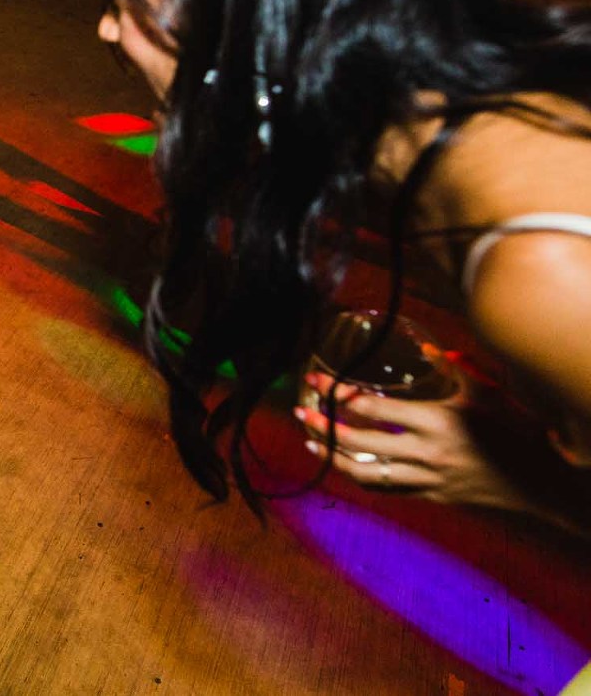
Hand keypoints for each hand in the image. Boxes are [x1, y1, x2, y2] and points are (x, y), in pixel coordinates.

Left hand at [294, 373, 527, 509]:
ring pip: (366, 472)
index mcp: (437, 421)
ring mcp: (428, 478)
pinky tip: (342, 465)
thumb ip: (453, 367)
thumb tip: (427, 347)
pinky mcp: (432, 496)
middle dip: (324, 427)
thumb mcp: (484, 391)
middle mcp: (427, 452)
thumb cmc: (514, 428)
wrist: (541, 479)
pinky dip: (360, 477)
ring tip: (310, 442)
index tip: (316, 380)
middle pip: (360, 442)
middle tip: (301, 411)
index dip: (338, 393)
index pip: (372, 407)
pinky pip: (387, 489)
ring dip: (333, 457)